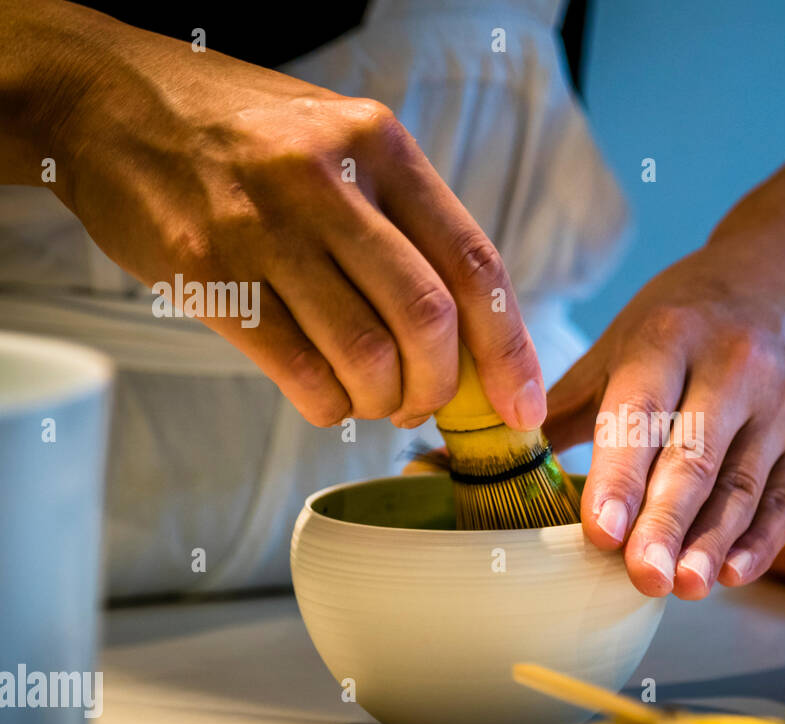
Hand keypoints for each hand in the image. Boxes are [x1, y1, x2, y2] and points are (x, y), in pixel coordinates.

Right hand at [37, 8, 543, 429]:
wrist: (108, 99)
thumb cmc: (243, 136)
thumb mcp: (342, 143)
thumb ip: (403, 220)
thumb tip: (468, 332)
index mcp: (382, 146)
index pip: (474, 263)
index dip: (508, 349)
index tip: (519, 405)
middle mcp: (331, 180)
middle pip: (427, 319)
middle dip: (440, 388)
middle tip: (425, 406)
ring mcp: (264, 224)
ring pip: (364, 354)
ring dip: (380, 402)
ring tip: (371, 401)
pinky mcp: (207, 269)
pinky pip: (295, 369)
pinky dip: (325, 405)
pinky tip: (323, 398)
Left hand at [546, 228, 784, 598]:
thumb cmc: (691, 320)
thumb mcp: (626, 342)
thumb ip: (563, 405)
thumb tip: (468, 461)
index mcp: (669, 337)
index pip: (640, 413)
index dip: (620, 475)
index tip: (599, 530)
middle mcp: (735, 365)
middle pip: (696, 456)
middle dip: (667, 521)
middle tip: (643, 577)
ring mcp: (784, 402)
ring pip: (743, 485)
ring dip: (712, 541)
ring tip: (684, 587)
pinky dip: (760, 541)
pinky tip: (731, 573)